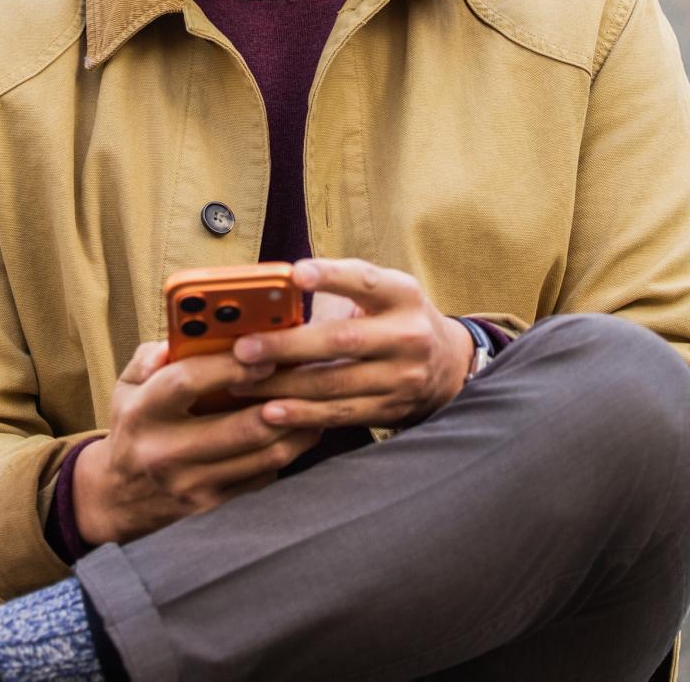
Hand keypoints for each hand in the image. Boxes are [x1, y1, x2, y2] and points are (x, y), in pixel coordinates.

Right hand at [74, 340, 321, 547]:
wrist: (119, 495)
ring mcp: (190, 482)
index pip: (188, 381)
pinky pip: (261, 475)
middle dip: (279, 399)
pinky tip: (297, 429)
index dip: (230, 365)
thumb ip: (150, 357)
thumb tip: (177, 339)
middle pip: (239, 426)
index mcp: (143, 411)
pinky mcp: (210, 502)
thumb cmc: (133, 426)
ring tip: (313, 400)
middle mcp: (165, 451)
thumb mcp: (128, 386)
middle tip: (305, 375)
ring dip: (295, 427)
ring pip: (261, 455)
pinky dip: (286, 450)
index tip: (265, 351)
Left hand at [235, 257, 476, 432]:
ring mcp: (401, 377)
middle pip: (341, 340)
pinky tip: (270, 412)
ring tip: (242, 381)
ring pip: (334, 383)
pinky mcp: (390, 408)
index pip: (365, 281)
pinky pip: (339, 414)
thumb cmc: (396, 320)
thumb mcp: (383, 295)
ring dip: (283, 386)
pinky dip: (301, 414)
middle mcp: (407, 335)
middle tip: (243, 349)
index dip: (331, 276)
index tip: (295, 274)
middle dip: (287, 346)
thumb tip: (274, 295)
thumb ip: (339, 291)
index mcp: (402, 295)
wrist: (447, 367)